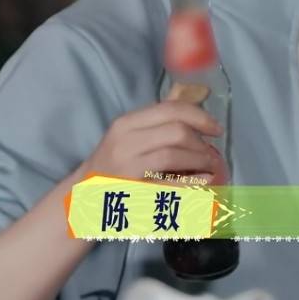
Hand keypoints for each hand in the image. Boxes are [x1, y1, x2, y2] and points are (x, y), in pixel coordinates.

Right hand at [77, 99, 224, 182]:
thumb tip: (198, 102)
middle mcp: (125, 142)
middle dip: (201, 142)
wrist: (82, 197)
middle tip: (212, 152)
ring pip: (173, 156)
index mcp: (127, 123)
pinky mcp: (131, 191)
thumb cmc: (113, 162)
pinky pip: (168, 184)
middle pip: (176, 132)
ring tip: (210, 166)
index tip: (216, 128)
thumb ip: (158, 121)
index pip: (170, 110)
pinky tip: (204, 181)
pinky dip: (191, 182)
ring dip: (199, 160)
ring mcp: (126, 167)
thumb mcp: (129, 135)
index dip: (200, 116)